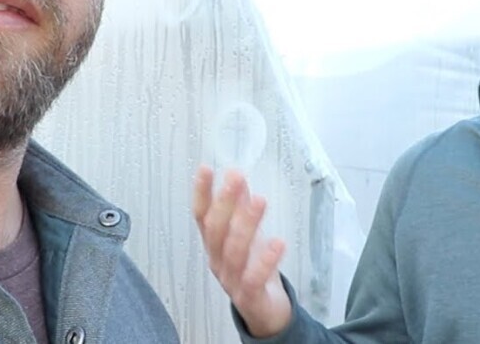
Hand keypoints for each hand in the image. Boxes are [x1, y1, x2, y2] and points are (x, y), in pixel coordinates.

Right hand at [193, 166, 290, 337]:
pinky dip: (264, 260)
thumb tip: (237, 177)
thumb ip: (241, 207)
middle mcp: (217, 260)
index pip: (202, 216)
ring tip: (259, 201)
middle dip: (225, 203)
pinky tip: (277, 242)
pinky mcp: (249, 296)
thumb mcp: (246, 234)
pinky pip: (253, 278)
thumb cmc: (253, 269)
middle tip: (235, 178)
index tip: (206, 169)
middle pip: (215, 230)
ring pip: (234, 251)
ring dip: (245, 224)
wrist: (266, 311)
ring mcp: (231, 279)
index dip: (201, 193)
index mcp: (215, 244)